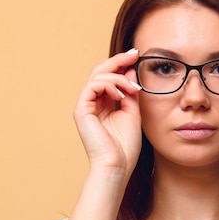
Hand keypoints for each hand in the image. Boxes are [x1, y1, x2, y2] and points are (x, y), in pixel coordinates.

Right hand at [73, 49, 141, 176]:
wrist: (117, 165)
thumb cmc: (125, 146)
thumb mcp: (133, 113)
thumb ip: (130, 92)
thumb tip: (131, 70)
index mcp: (103, 104)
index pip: (110, 77)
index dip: (122, 64)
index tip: (137, 55)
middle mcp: (92, 103)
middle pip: (101, 71)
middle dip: (119, 61)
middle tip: (134, 54)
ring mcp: (85, 106)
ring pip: (98, 76)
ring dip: (118, 77)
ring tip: (132, 88)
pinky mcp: (81, 110)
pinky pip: (93, 85)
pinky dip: (109, 84)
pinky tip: (121, 94)